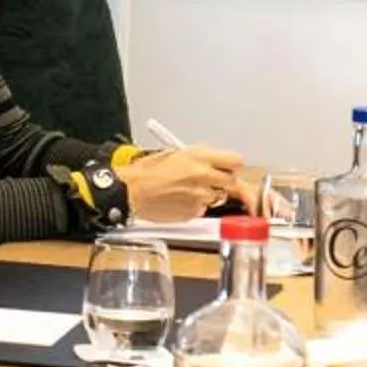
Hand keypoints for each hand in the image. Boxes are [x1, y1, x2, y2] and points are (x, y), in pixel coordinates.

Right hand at [119, 145, 242, 222]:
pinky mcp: (194, 212)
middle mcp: (204, 176)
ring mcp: (200, 196)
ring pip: (219, 198)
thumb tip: (215, 162)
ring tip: (188, 191)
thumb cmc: (147, 172)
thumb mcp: (176, 153)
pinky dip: (197, 206)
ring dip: (210, 196)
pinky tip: (180, 201)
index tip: (230, 170)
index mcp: (199, 157)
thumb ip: (200, 158)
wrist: (131, 191)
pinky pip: (204, 209)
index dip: (233, 167)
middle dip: (226, 184)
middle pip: (233, 183)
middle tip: (215, 184)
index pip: (235, 161)